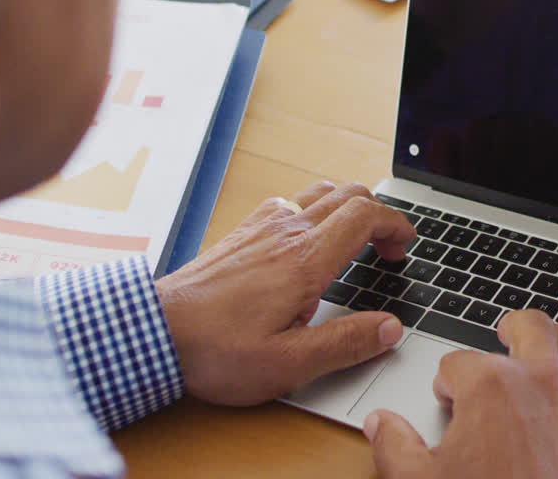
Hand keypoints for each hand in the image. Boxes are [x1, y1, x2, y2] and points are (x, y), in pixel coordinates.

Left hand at [155, 181, 415, 405]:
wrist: (151, 332)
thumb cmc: (214, 350)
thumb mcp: (289, 364)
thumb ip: (345, 344)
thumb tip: (389, 328)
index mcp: (304, 260)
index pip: (365, 215)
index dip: (396, 223)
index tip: (406, 244)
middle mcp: (285, 232)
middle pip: (348, 194)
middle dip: (378, 215)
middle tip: (386, 249)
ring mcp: (261, 227)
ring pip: (319, 192)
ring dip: (347, 209)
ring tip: (354, 241)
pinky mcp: (242, 233)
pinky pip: (288, 202)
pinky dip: (312, 211)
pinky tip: (305, 243)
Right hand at [364, 310, 557, 478]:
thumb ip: (395, 447)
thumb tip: (381, 423)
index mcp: (490, 386)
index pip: (460, 362)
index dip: (449, 379)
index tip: (448, 396)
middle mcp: (541, 380)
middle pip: (530, 325)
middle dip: (512, 328)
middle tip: (503, 338)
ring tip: (555, 341)